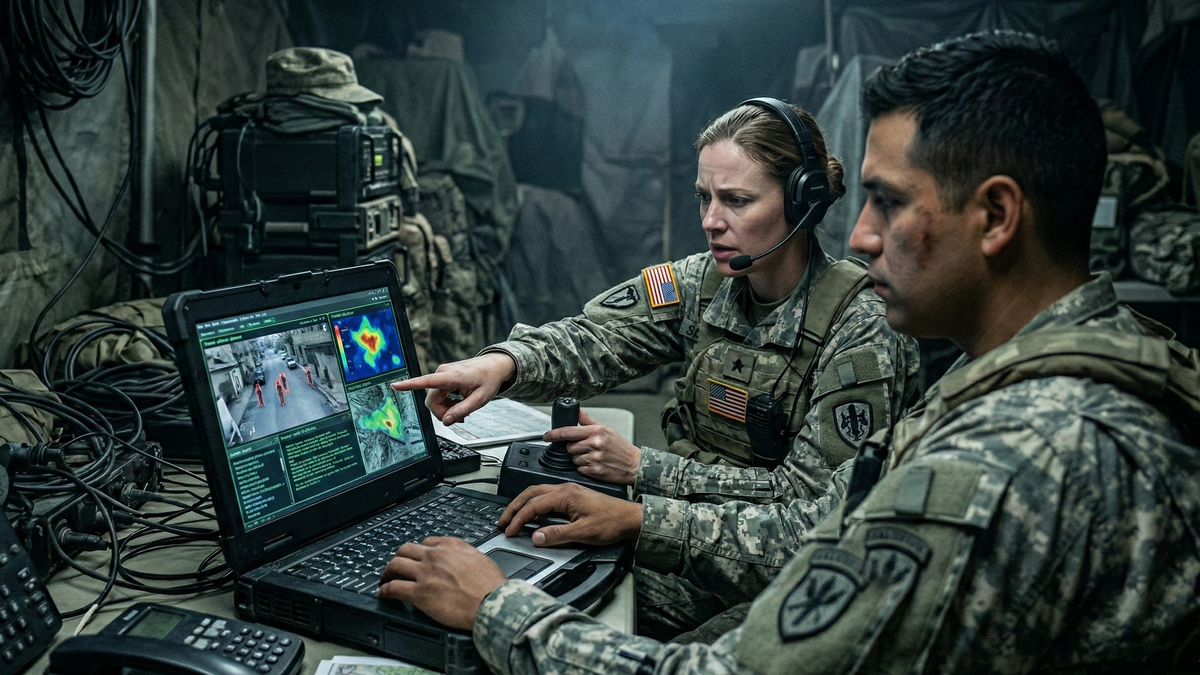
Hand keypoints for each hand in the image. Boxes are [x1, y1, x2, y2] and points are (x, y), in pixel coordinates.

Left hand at [378, 537, 508, 630]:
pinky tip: (383, 594)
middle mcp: (435, 556)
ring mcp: (425, 573)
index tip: (416, 557)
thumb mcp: (480, 558)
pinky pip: (393, 588)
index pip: (426, 541)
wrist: (492, 602)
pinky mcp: (419, 593)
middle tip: (396, 566)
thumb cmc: (491, 584)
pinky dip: (384, 591)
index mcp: (450, 546)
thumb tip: (459, 559)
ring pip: (395, 565)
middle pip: (405, 549)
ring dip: (387, 572)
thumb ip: (464, 554)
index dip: (419, 550)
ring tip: (385, 579)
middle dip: (399, 557)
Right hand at [390, 353, 515, 424]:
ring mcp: (442, 374)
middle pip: (432, 400)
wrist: (494, 366)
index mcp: (452, 376)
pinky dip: (447, 402)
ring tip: (462, 410)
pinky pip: (439, 394)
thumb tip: (446, 421)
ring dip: (446, 408)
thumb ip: (462, 411)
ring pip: (435, 399)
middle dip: (443, 412)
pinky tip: (459, 403)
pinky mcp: (443, 377)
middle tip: (460, 418)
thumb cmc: (488, 379)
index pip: (426, 381)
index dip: (409, 385)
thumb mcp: (479, 400)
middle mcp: (443, 373)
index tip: (395, 385)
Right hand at [499, 483, 641, 546]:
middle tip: (503, 521)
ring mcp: (569, 493)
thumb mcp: (582, 533)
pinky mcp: (573, 498)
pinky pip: (548, 499)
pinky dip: (536, 507)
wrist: (630, 519)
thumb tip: (535, 537)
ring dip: (524, 506)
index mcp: (566, 495)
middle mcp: (566, 490)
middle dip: (514, 507)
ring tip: (513, 519)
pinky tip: (535, 519)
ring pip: (539, 494)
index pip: (533, 505)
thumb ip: (556, 535)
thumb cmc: (612, 522)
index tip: (509, 530)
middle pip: (531, 494)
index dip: (518, 518)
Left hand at [544, 410, 640, 484]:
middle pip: (570, 447)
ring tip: (594, 457)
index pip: (569, 431)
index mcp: (596, 431)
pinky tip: (596, 465)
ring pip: (574, 459)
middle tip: (587, 449)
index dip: (554, 434)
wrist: (635, 465)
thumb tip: (576, 410)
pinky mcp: (595, 471)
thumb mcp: (606, 429)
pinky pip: (580, 469)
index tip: (546, 435)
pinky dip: (585, 468)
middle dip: (575, 448)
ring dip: (580, 459)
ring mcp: (594, 458)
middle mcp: (595, 444)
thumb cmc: (621, 448)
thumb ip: (588, 420)